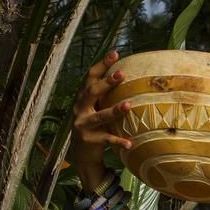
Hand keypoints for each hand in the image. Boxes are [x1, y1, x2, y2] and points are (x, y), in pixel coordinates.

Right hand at [71, 49, 134, 166]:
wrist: (81, 156)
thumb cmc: (93, 127)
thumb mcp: (95, 109)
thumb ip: (104, 96)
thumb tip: (123, 75)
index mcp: (82, 99)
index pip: (90, 77)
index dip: (101, 64)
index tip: (115, 53)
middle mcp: (80, 109)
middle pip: (91, 92)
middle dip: (106, 82)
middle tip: (121, 74)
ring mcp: (83, 125)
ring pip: (100, 116)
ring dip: (114, 110)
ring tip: (129, 105)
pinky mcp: (89, 141)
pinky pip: (106, 139)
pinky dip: (118, 141)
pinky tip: (130, 143)